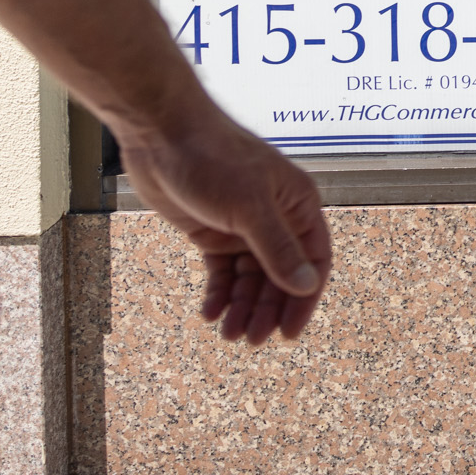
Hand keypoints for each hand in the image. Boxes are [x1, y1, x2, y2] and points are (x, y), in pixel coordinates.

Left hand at [117, 103, 332, 343]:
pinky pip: (221, 271)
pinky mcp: (211, 230)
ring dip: (241, 306)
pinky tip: (208, 313)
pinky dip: (217, 293)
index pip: (313, 261)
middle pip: (279, 275)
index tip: (289, 333)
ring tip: (228, 334)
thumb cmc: (213, 159)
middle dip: (267, 309)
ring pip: (249, 278)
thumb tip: (308, 287)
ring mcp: (242, 225)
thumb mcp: (249, 208)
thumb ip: (278, 249)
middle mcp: (274, 217)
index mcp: (297, 205)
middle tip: (250, 340)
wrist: (162, 134)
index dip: (303, 298)